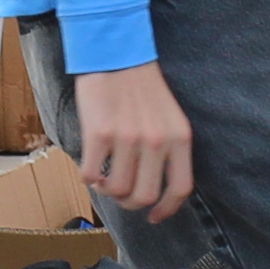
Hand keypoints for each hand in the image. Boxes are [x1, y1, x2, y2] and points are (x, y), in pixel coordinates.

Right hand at [68, 61, 196, 222]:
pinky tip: (91, 165)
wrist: (115, 52)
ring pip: (117, 190)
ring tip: (103, 176)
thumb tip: (154, 185)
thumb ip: (169, 148)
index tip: (154, 216)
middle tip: (120, 192)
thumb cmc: (141, 85)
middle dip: (130, 203)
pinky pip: (91, 174)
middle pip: (144, 196)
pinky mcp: (100, 133)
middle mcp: (157, 140)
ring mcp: (128, 138)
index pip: (180, 188)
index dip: (167, 209)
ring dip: (107, 190)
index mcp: (179, 137)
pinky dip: (89, 178)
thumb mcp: (169, 116)